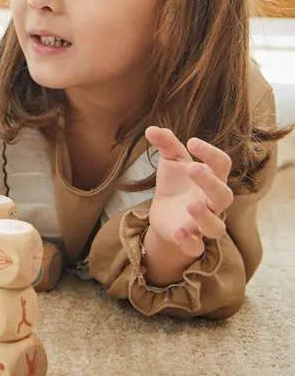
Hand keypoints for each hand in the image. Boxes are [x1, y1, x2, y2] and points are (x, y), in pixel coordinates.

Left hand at [145, 126, 233, 257]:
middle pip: (224, 195)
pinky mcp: (189, 240)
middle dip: (210, 183)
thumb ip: (165, 144)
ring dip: (205, 217)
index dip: (211, 153)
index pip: (222, 164)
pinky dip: (189, 241)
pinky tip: (179, 231)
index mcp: (211, 178)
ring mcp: (203, 224)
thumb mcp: (170, 161)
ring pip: (216, 227)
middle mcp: (212, 202)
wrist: (164, 213)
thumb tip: (151, 129)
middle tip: (193, 168)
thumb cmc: (175, 183)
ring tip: (191, 204)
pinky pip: (196, 247)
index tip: (192, 142)